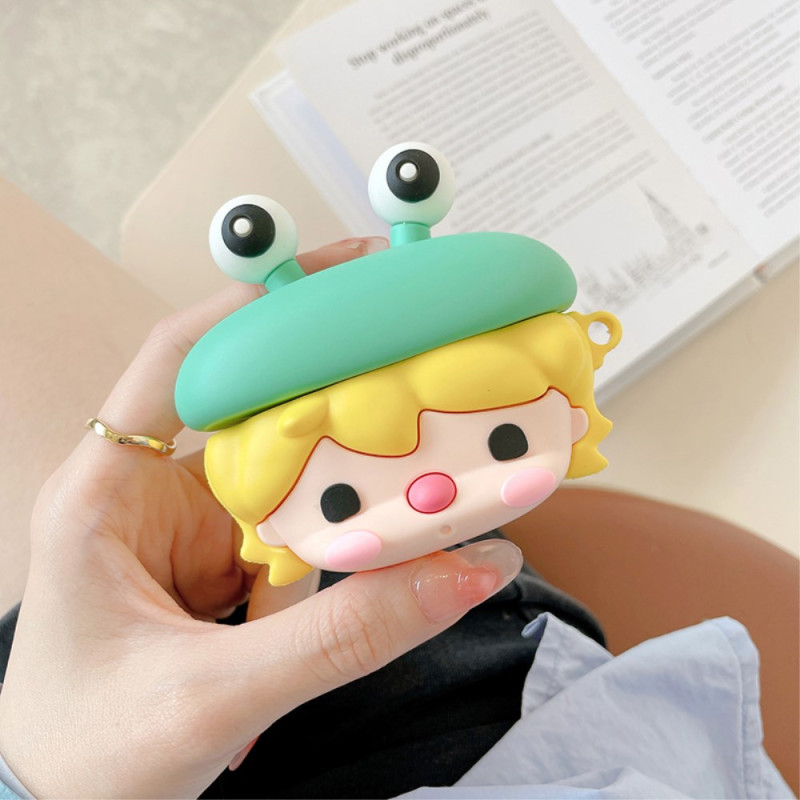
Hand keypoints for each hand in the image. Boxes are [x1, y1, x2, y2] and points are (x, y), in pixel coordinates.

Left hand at [0, 238, 521, 798]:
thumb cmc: (93, 754)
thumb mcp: (217, 696)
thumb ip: (342, 638)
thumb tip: (469, 569)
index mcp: (106, 494)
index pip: (176, 363)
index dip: (254, 310)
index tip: (342, 280)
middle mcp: (151, 489)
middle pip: (251, 402)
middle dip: (334, 379)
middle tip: (418, 348)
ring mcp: (194, 521)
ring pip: (286, 461)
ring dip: (350, 456)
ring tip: (427, 436)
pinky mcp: (226, 554)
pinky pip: (298, 513)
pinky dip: (346, 512)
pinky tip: (393, 518)